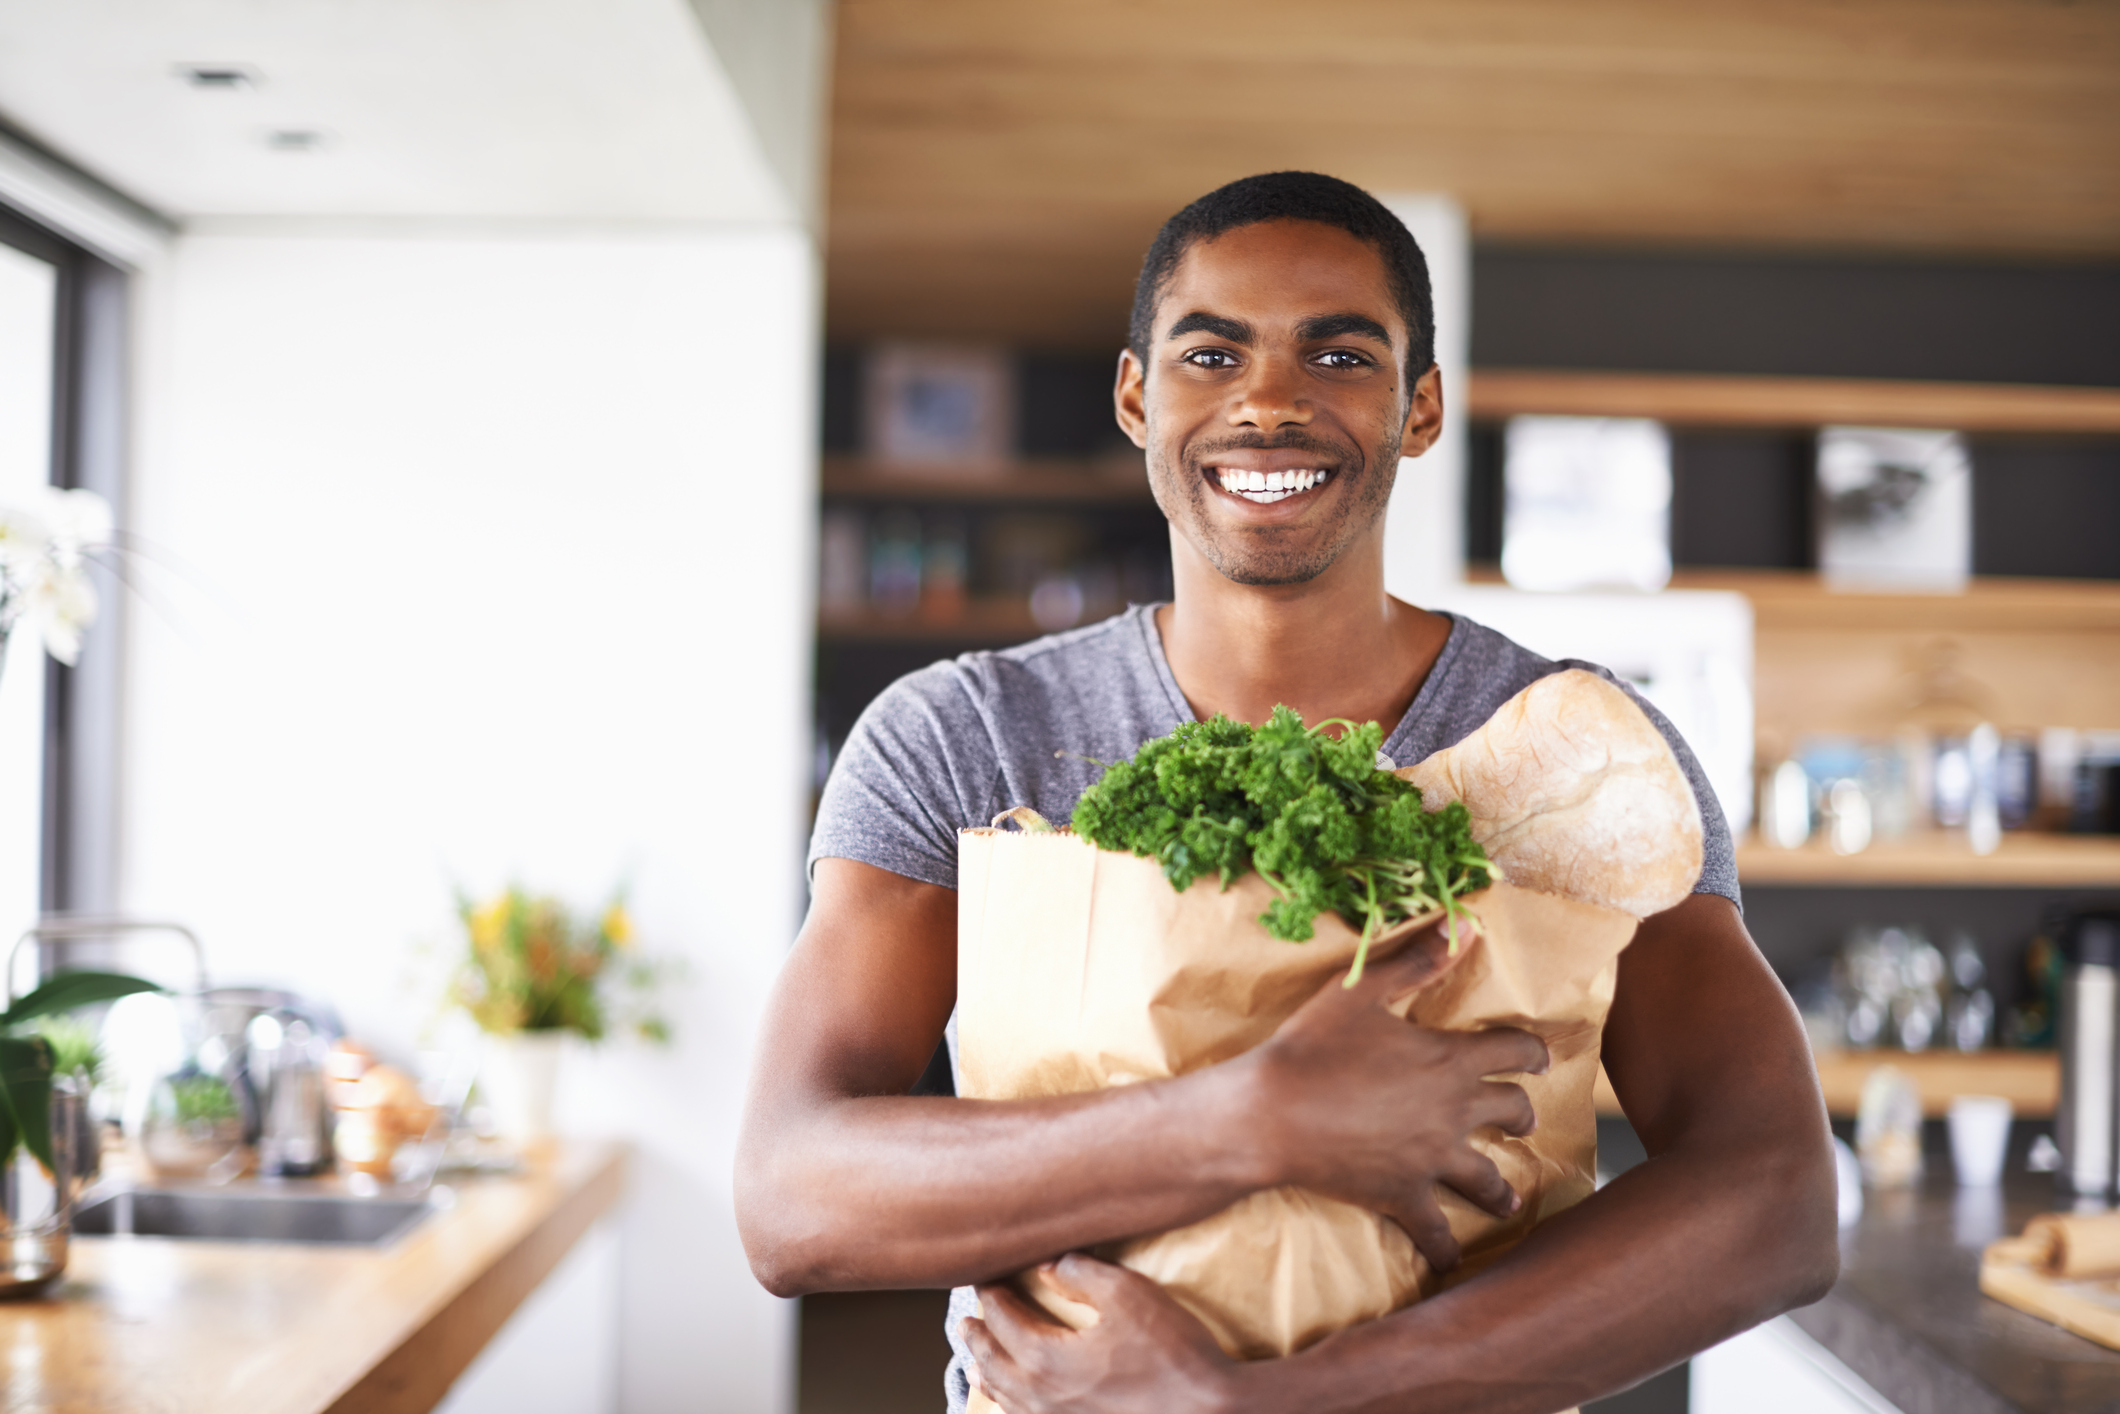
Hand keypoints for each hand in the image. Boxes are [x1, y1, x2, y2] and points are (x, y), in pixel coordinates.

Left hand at [964, 1254, 1239, 1413]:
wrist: (1208, 1413)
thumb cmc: (1171, 1353)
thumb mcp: (1128, 1294)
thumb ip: (1082, 1273)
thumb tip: (1049, 1262)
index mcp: (1045, 1358)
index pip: (1003, 1319)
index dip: (991, 1295)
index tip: (983, 1278)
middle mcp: (1042, 1397)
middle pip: (994, 1363)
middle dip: (978, 1338)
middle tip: (967, 1321)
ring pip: (1008, 1400)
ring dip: (988, 1375)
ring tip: (977, 1364)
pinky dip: (1014, 1408)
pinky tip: (1021, 1406)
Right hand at [1239, 917, 1547, 1271]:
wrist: (1270, 1115)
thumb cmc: (1311, 1046)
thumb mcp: (1361, 990)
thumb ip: (1415, 959)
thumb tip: (1463, 926)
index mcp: (1450, 1060)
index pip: (1515, 1051)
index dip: (1533, 1050)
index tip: (1539, 1056)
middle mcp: (1453, 1113)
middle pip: (1512, 1113)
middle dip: (1521, 1112)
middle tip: (1521, 1117)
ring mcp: (1431, 1160)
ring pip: (1488, 1180)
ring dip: (1502, 1187)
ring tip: (1508, 1196)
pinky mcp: (1403, 1196)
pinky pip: (1436, 1232)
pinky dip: (1447, 1249)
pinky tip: (1452, 1259)